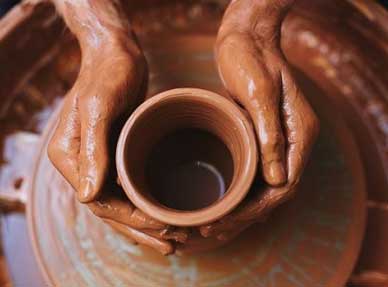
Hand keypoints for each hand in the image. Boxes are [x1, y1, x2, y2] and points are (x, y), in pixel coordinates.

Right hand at [48, 0, 187, 253]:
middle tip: (171, 245)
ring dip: (144, 222)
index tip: (161, 228)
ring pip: (121, 202)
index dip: (131, 221)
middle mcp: (82, 163)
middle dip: (140, 230)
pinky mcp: (117, 151)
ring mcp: (99, 159)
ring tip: (172, 237)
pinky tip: (162, 211)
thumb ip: (93, 151)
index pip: (100, 203)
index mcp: (70, 157)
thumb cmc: (107, 74)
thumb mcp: (98, 108)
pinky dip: (145, 202)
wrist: (116, 53)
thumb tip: (88, 196)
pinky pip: (129, 186)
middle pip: (111, 210)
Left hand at [201, 0, 318, 237]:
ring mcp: (277, 141)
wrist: (246, 39)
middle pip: (274, 193)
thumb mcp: (259, 94)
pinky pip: (253, 174)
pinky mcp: (261, 137)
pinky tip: (220, 200)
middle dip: (245, 215)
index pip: (285, 186)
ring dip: (240, 208)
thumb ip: (273, 136)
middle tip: (212, 229)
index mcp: (300, 135)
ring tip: (211, 224)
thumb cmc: (252, 60)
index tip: (228, 221)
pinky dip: (238, 191)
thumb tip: (278, 180)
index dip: (256, 209)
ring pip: (263, 187)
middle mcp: (292, 143)